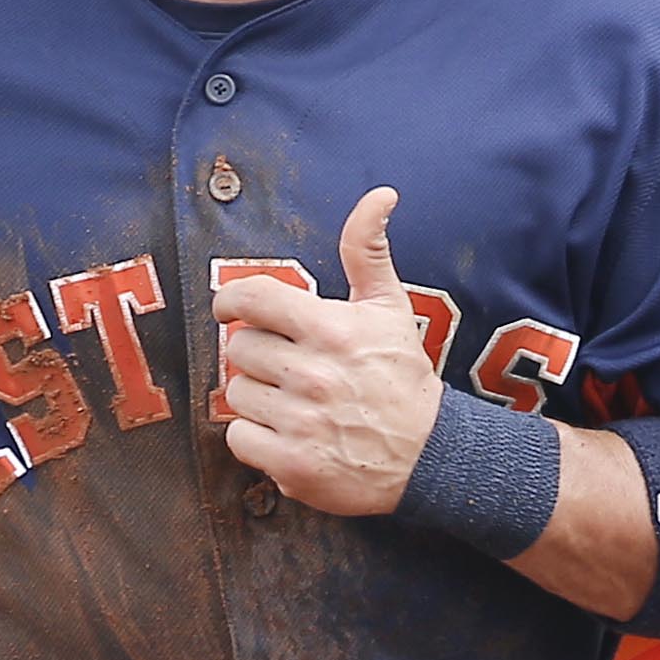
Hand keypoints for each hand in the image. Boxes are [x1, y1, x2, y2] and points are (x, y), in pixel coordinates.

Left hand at [212, 186, 443, 516]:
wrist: (429, 456)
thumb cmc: (402, 379)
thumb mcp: (390, 309)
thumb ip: (368, 251)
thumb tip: (379, 196)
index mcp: (331, 329)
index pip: (252, 297)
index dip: (230, 300)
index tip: (229, 308)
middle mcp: (313, 373)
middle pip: (240, 347)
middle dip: (258, 354)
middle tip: (287, 365)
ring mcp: (301, 421)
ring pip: (236, 393)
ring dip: (256, 396)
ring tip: (291, 401)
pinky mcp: (292, 464)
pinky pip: (238, 438)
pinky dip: (255, 438)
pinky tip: (287, 432)